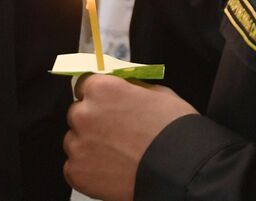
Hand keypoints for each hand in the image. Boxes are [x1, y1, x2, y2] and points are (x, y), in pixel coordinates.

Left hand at [63, 74, 196, 200]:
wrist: (179, 168)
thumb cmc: (173, 130)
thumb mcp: (159, 93)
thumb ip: (132, 88)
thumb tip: (124, 90)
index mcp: (103, 90)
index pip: (84, 84)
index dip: (97, 94)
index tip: (104, 101)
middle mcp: (84, 114)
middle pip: (78, 113)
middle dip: (93, 120)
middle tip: (116, 130)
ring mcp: (78, 145)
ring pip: (75, 140)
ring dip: (90, 144)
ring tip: (117, 152)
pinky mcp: (76, 172)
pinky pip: (76, 166)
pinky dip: (90, 167)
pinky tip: (113, 167)